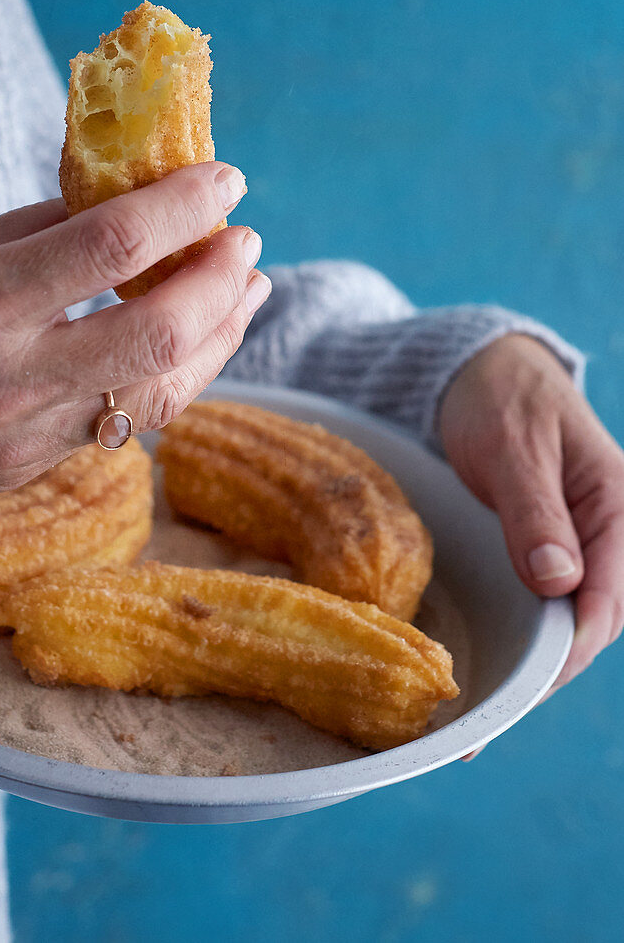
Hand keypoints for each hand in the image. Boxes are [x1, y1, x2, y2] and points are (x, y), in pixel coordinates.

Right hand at [0, 162, 269, 502]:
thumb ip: (38, 230)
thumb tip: (128, 200)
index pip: (109, 247)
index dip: (181, 206)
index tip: (224, 177)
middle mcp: (9, 380)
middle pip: (157, 334)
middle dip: (219, 278)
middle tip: (245, 238)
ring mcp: (25, 437)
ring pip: (159, 392)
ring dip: (219, 337)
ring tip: (248, 289)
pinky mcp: (33, 468)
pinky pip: (124, 420)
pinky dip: (170, 374)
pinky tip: (194, 340)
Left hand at [439, 334, 623, 695]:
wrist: (479, 373)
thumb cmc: (500, 397)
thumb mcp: (513, 446)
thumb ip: (535, 511)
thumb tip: (558, 582)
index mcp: (615, 506)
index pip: (607, 596)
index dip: (572, 645)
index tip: (532, 683)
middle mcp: (602, 535)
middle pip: (590, 620)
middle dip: (549, 668)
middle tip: (491, 716)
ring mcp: (573, 546)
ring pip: (565, 618)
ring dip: (533, 661)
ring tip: (482, 710)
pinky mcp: (542, 551)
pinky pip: (540, 601)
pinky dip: (518, 634)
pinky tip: (485, 667)